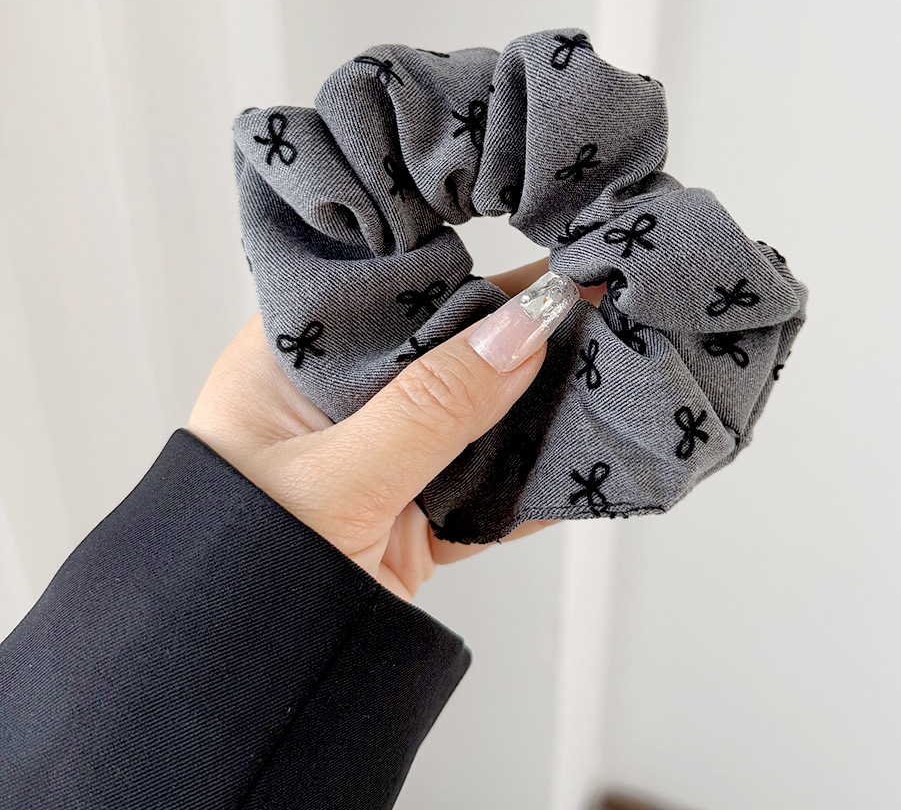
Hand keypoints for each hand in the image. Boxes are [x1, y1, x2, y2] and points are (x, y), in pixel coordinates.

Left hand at [188, 258, 601, 601]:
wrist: (240, 692)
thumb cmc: (239, 570)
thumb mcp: (335, 479)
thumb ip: (430, 408)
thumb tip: (523, 334)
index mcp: (292, 363)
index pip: (388, 295)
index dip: (465, 276)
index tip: (542, 263)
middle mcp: (337, 402)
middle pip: (444, 354)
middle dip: (516, 340)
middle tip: (595, 308)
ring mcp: (379, 460)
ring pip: (473, 419)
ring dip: (534, 407)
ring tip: (607, 369)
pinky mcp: (412, 519)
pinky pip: (484, 489)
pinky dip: (531, 479)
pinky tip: (583, 451)